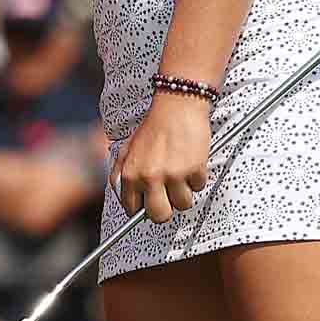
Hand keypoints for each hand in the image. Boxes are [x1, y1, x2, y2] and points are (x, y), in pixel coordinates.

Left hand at [113, 93, 212, 220]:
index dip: (144, 206)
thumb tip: (126, 198)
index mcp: (131, 174)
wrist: (177, 104)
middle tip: (170, 195)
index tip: (151, 201)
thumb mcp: (127, 149)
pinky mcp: (194, 169)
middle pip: (159, 216)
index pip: (133, 210)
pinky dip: (198, 176)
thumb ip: (120, 174)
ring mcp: (173, 174)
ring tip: (182, 172)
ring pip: (183, 204)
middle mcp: (150, 177)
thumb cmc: (153, 126)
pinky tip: (192, 160)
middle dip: (166, 208)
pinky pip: (199, 186)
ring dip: (185, 191)